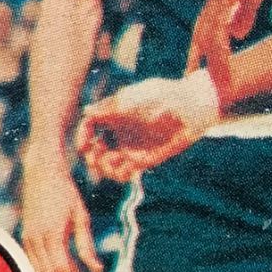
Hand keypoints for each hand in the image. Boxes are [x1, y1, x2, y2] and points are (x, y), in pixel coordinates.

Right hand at [19, 154, 103, 271]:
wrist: (41, 172)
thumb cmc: (65, 191)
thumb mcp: (81, 215)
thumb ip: (86, 244)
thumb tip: (96, 268)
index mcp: (53, 233)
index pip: (61, 270)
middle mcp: (36, 238)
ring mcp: (28, 237)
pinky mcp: (25, 235)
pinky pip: (31, 263)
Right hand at [78, 70, 221, 182]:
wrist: (188, 107)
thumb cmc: (161, 97)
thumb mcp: (130, 99)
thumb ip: (107, 108)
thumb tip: (86, 111)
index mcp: (114, 115)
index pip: (90, 127)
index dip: (82, 136)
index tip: (84, 146)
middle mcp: (121, 132)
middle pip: (96, 151)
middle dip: (91, 158)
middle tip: (95, 158)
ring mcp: (132, 147)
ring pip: (109, 166)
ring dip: (105, 168)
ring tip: (113, 162)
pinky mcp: (145, 159)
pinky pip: (126, 173)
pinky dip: (122, 174)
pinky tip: (128, 168)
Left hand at [187, 0, 271, 98]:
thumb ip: (243, 12)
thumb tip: (236, 34)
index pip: (204, 29)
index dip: (199, 49)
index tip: (196, 69)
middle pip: (201, 36)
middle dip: (199, 61)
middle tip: (196, 83)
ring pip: (209, 35)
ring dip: (215, 61)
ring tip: (221, 82)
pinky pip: (221, 25)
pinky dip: (222, 46)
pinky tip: (224, 59)